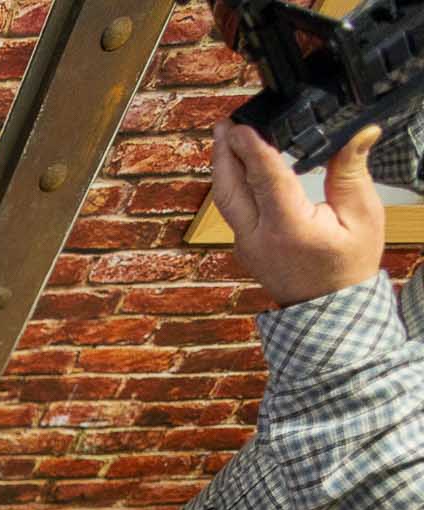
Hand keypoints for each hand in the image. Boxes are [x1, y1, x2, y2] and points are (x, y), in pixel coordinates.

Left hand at [213, 120, 384, 306]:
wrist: (329, 309)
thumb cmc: (347, 266)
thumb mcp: (362, 217)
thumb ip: (352, 174)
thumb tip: (359, 134)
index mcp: (289, 229)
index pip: (265, 180)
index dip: (253, 150)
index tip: (242, 126)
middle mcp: (258, 238)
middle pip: (230, 189)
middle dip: (225, 153)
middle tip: (225, 124)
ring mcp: (245, 245)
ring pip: (225, 200)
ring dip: (224, 167)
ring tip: (226, 137)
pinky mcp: (243, 245)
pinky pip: (232, 210)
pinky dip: (232, 184)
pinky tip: (237, 166)